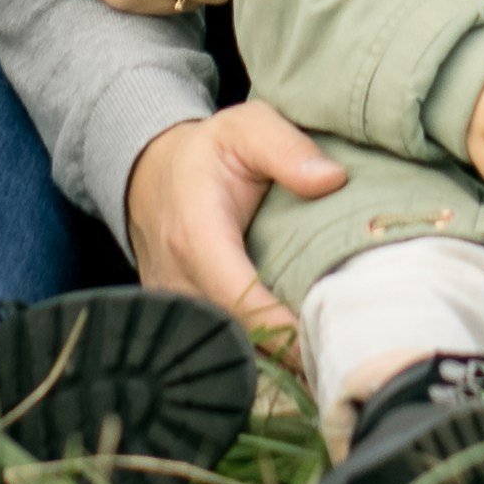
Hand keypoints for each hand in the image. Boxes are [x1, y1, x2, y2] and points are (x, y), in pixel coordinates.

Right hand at [126, 102, 345, 332]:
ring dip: (269, 355)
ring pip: (225, 346)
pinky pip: (215, 343)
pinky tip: (288, 348)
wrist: (150, 172)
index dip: (279, 326)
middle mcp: (178, 278)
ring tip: (317, 350)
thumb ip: (286, 148)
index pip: (238, 297)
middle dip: (283, 351)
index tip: (321, 336)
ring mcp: (174, 304)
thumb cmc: (205, 152)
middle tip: (333, 348)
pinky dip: (252, 350)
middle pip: (234, 334)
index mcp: (196, 233)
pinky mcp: (179, 317)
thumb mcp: (246, 128)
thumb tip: (332, 178)